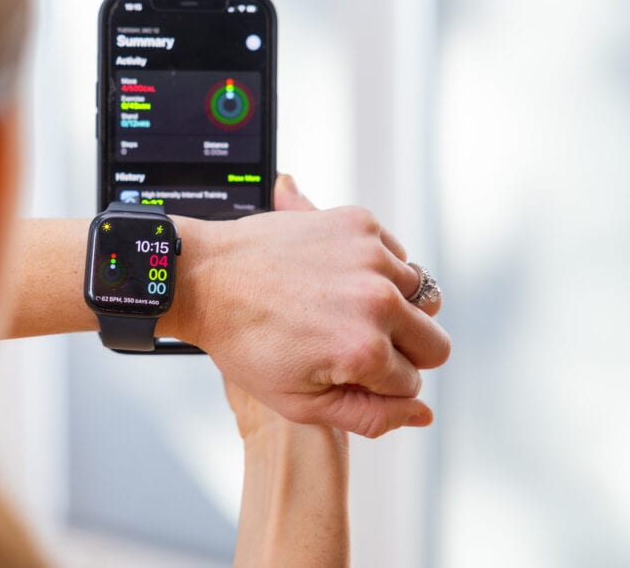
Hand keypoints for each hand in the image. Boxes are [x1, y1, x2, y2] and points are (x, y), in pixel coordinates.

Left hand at [176, 175, 449, 437]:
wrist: (204, 277)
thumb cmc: (244, 343)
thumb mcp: (299, 402)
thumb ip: (370, 417)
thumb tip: (423, 413)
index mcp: (364, 351)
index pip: (412, 383)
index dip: (379, 384)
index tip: (343, 369)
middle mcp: (377, 300)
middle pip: (435, 343)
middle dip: (403, 351)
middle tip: (354, 343)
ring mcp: (370, 256)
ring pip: (422, 297)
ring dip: (395, 308)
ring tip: (343, 310)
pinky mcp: (359, 222)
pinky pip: (398, 256)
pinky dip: (379, 270)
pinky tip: (336, 279)